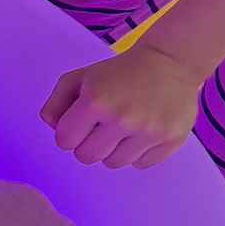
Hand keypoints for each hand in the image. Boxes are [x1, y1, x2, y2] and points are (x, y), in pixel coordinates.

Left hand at [40, 41, 200, 167]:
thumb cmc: (118, 73)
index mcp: (95, 101)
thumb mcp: (80, 78)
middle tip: (101, 127)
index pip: (64, 141)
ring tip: (124, 127)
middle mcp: (123, 118)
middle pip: (87, 157)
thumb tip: (53, 129)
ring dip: (113, 150)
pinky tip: (143, 131)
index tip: (80, 123)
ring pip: (114, 163)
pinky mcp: (171, 139)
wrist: (169, 62)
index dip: (69, 133)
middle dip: (88, 144)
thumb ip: (56, 104)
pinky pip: (140, 164)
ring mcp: (149, 131)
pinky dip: (138, 152)